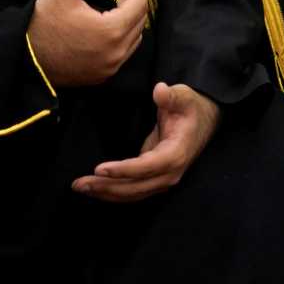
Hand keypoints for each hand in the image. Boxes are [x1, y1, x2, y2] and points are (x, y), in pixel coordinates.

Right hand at [28, 0, 147, 86]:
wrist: (24, 57)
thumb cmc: (43, 21)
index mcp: (111, 30)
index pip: (138, 6)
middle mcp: (115, 53)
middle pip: (139, 23)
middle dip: (136, 3)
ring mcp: (109, 67)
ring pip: (133, 40)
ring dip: (131, 22)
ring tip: (121, 5)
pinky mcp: (101, 76)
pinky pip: (123, 55)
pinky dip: (123, 39)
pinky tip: (111, 27)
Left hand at [72, 82, 220, 202]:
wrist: (204, 120)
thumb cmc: (191, 107)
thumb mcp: (183, 97)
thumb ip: (170, 96)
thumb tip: (159, 90)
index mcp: (176, 153)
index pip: (147, 167)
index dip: (123, 170)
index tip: (99, 169)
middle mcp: (170, 172)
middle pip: (135, 187)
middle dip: (106, 187)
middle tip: (79, 183)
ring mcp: (163, 179)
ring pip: (132, 194)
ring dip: (106, 193)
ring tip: (80, 187)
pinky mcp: (155, 179)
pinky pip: (133, 191)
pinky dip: (113, 192)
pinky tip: (95, 188)